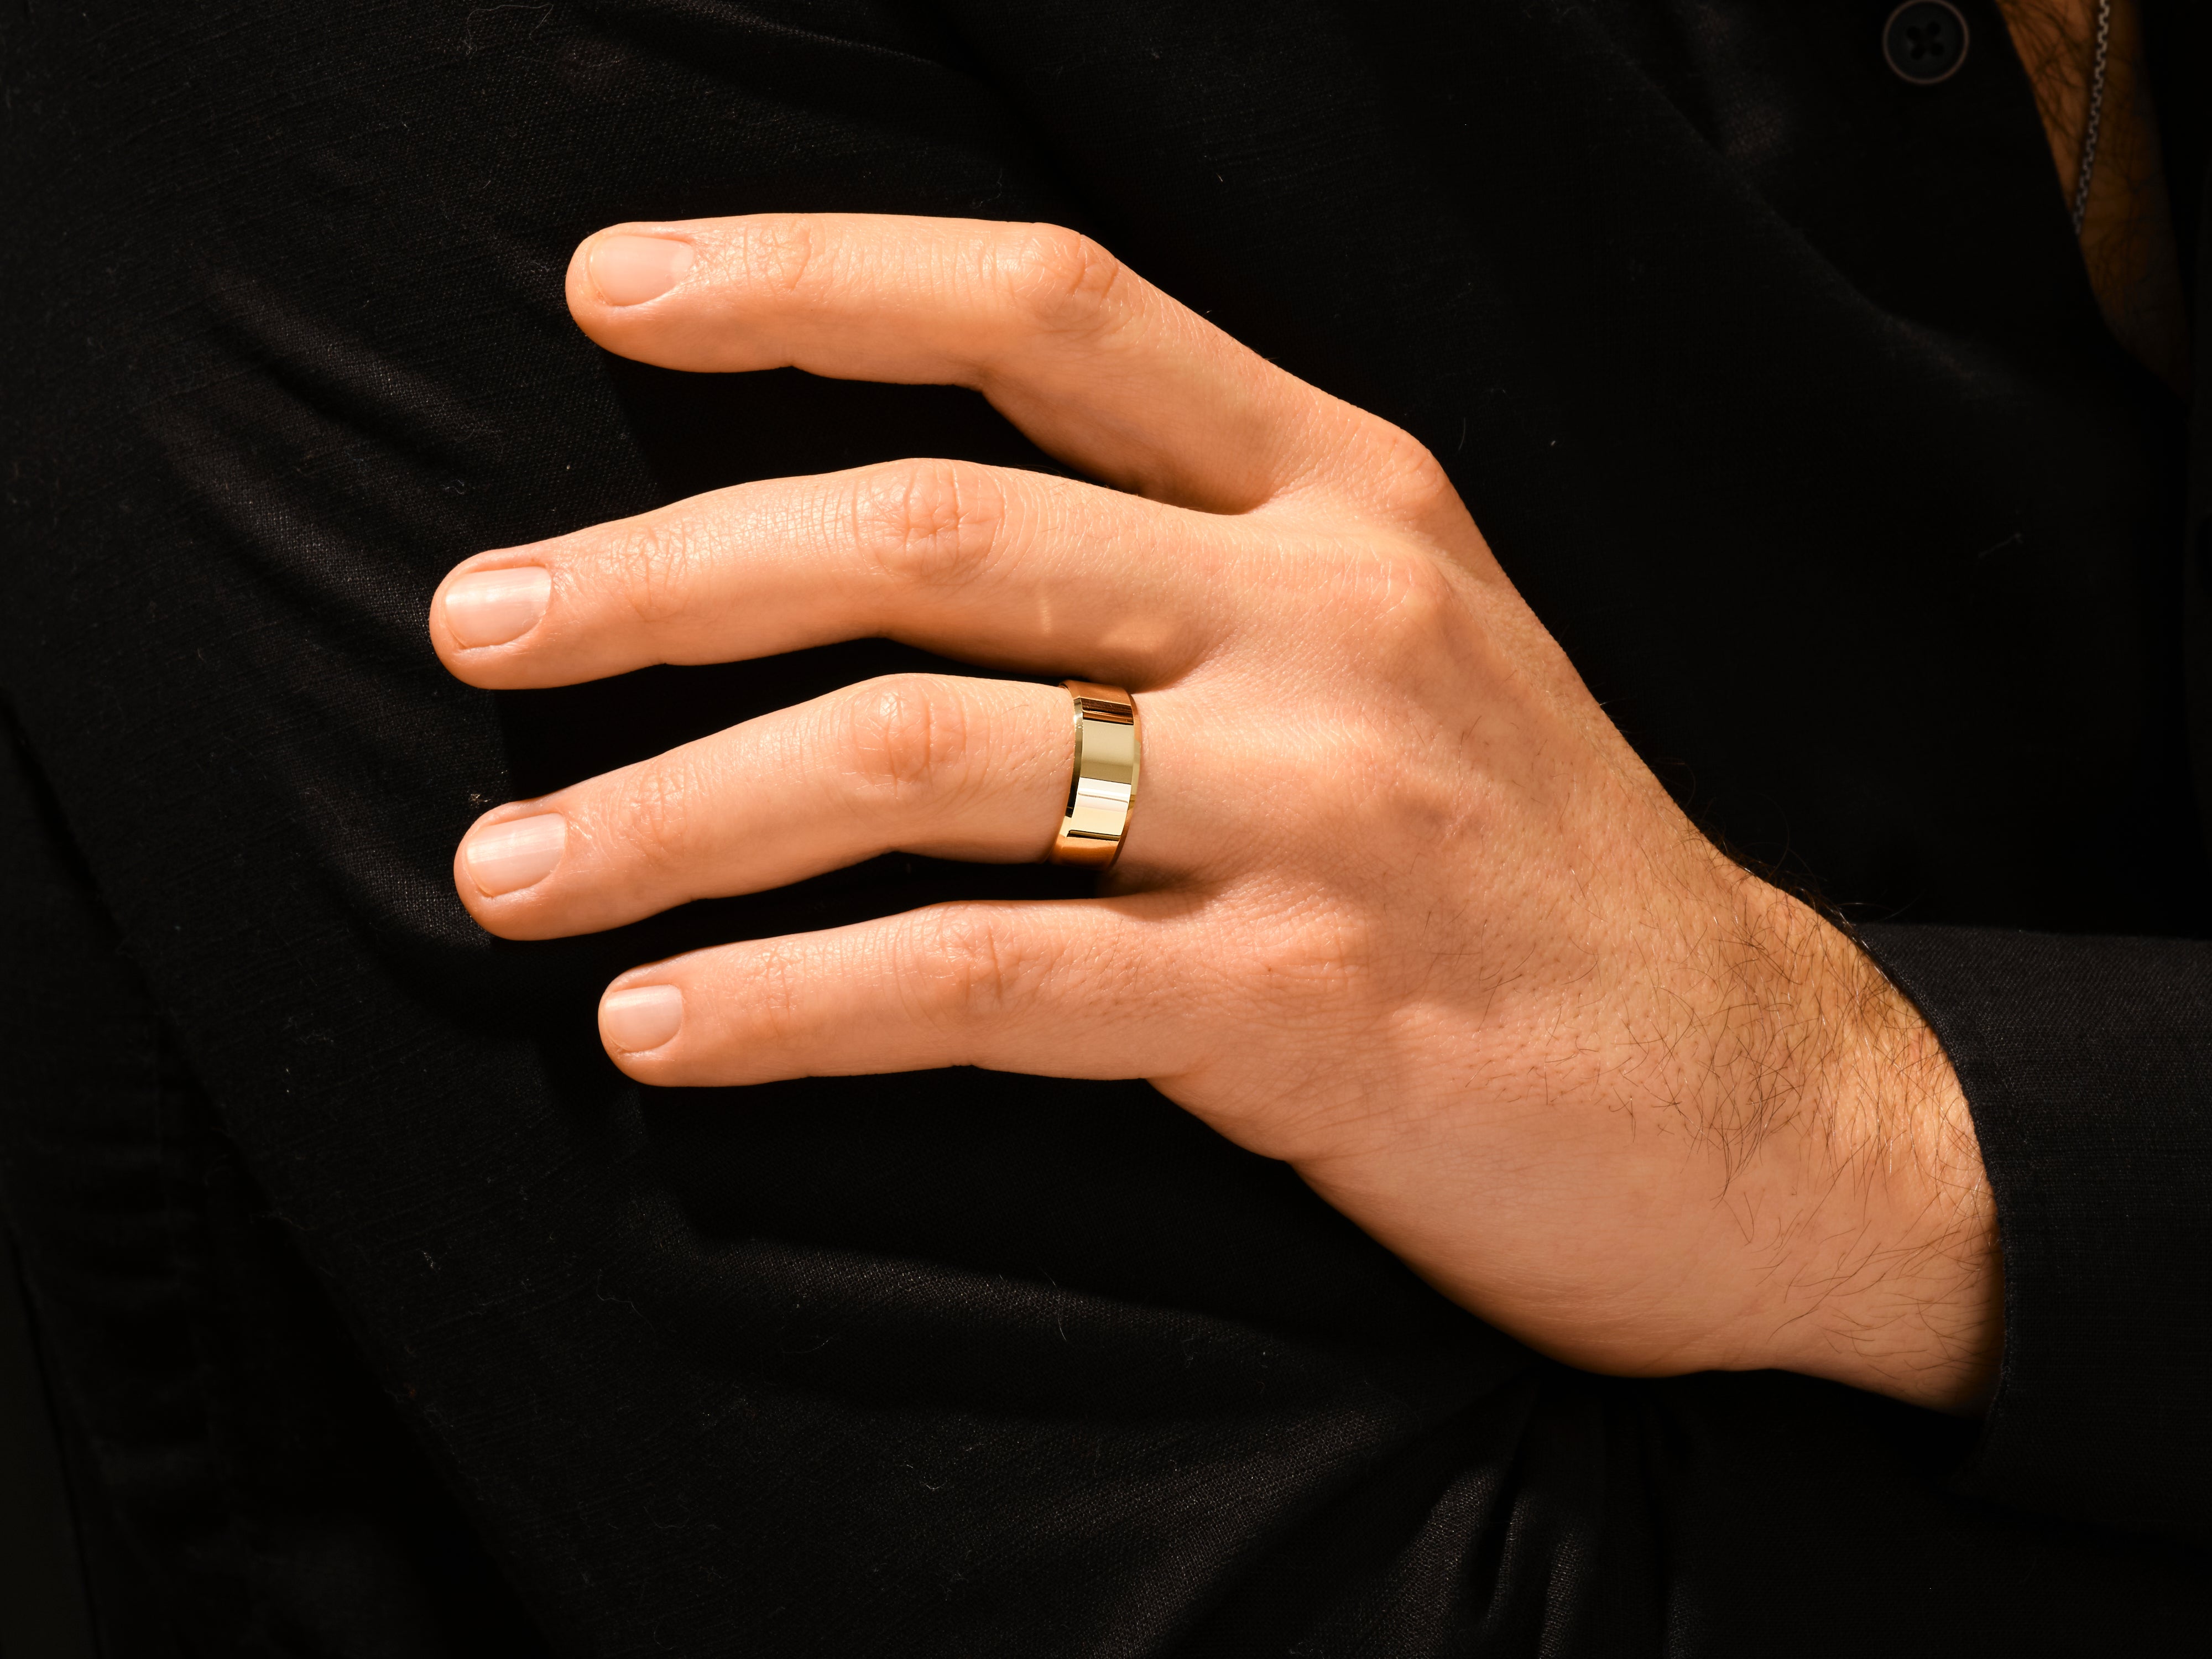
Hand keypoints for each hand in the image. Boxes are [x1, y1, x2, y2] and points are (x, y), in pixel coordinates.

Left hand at [431, 214, 2000, 1409]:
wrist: (1765, 1105)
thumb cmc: (1540, 874)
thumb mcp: (1402, 649)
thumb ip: (1194, 568)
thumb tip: (899, 562)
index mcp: (1349, 494)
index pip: (1047, 309)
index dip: (813, 277)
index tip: (611, 294)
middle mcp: (1333, 612)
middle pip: (922, 535)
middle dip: (660, 573)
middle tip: (473, 624)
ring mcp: (1328, 805)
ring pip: (919, 757)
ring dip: (673, 813)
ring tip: (511, 876)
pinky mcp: (1309, 1009)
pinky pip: (987, 980)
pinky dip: (798, 1003)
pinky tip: (666, 1031)